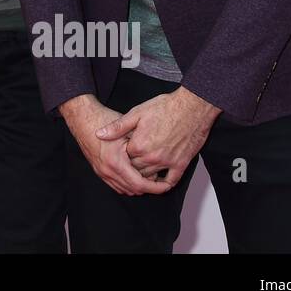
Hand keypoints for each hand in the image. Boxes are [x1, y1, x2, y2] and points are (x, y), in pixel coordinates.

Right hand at [61, 94, 173, 196]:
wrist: (81, 117)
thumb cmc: (103, 119)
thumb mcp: (126, 129)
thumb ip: (140, 146)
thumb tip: (157, 159)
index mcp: (115, 162)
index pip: (139, 184)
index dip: (155, 187)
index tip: (166, 185)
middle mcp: (107, 170)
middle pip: (132, 190)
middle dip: (148, 188)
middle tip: (160, 181)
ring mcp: (101, 171)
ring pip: (124, 189)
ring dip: (137, 187)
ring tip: (149, 178)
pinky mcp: (97, 170)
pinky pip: (115, 185)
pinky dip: (127, 185)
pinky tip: (134, 176)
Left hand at [96, 87, 219, 187]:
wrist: (191, 107)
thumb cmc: (165, 107)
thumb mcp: (137, 113)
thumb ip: (117, 127)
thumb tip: (99, 134)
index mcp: (139, 145)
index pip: (123, 158)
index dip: (121, 155)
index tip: (121, 152)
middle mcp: (152, 157)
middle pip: (135, 170)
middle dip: (130, 167)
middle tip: (128, 164)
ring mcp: (167, 162)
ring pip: (151, 177)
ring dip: (145, 176)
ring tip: (140, 174)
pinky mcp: (181, 163)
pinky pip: (171, 180)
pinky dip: (164, 184)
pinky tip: (159, 182)